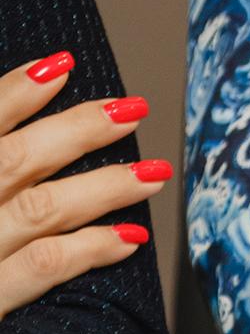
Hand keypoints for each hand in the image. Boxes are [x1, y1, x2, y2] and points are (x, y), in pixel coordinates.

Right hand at [0, 53, 164, 321]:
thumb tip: (38, 102)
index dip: (14, 92)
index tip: (62, 65)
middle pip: (16, 160)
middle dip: (78, 130)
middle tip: (132, 110)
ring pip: (41, 208)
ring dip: (103, 185)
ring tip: (152, 172)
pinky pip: (43, 268)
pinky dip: (90, 248)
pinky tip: (129, 238)